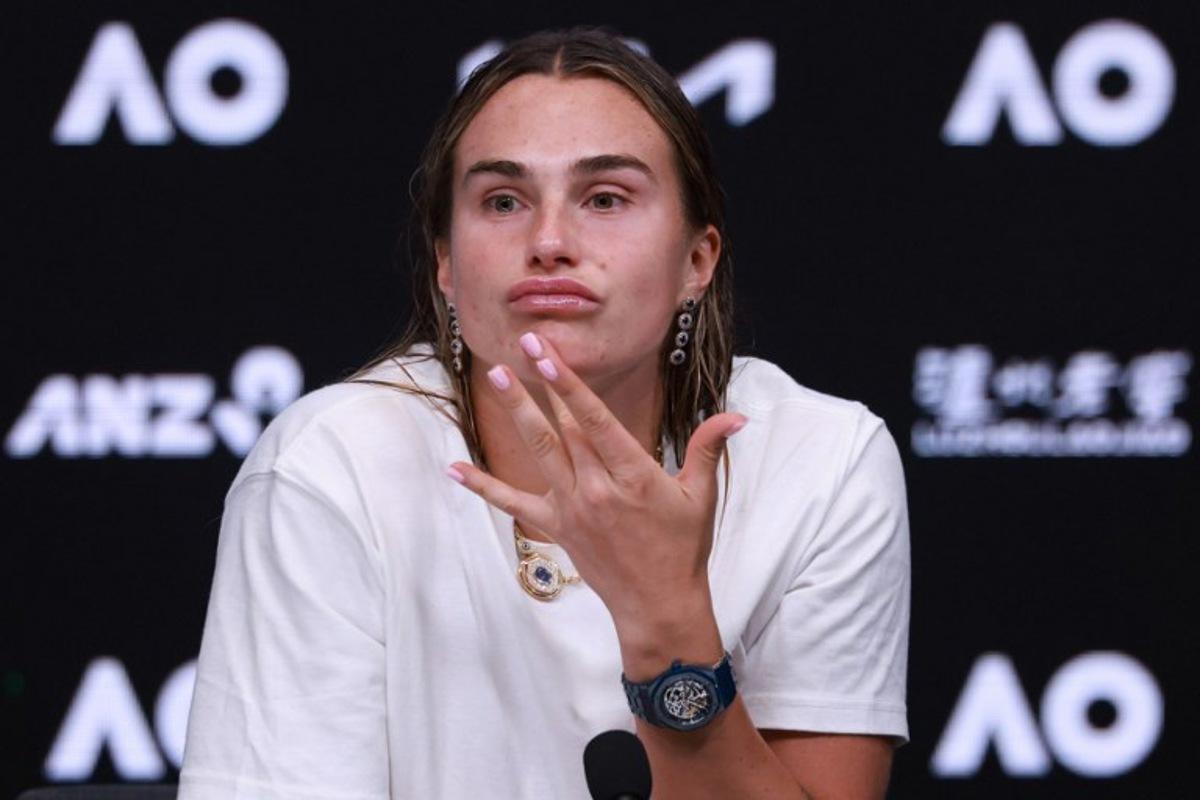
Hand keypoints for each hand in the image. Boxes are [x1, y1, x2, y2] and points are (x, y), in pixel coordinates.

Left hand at [445, 331, 746, 628]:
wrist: (657, 605)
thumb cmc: (683, 548)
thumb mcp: (701, 495)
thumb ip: (707, 448)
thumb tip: (737, 415)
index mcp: (633, 476)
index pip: (596, 421)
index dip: (571, 386)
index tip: (550, 356)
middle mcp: (597, 488)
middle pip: (562, 427)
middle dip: (542, 383)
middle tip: (524, 343)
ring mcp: (572, 507)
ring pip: (539, 450)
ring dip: (517, 411)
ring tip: (497, 376)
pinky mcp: (556, 527)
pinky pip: (513, 503)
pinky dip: (482, 486)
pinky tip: (453, 469)